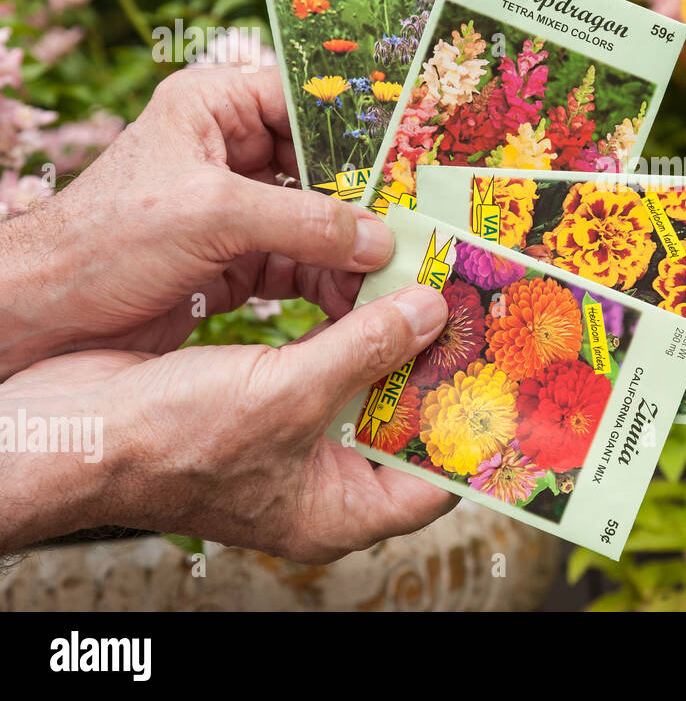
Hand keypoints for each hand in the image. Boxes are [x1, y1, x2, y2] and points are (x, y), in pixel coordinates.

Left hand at [0, 65, 394, 376]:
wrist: (41, 316)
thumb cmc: (104, 241)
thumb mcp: (211, 215)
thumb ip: (304, 221)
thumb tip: (381, 240)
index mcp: (214, 107)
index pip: (306, 99)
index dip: (359, 125)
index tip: (415, 152)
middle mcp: (228, 151)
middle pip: (321, 167)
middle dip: (366, 200)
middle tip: (418, 223)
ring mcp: (234, 209)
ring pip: (316, 221)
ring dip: (352, 250)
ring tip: (393, 275)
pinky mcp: (234, 259)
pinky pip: (299, 264)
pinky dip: (328, 284)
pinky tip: (357, 303)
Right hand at [0, 284, 453, 562]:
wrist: (68, 424)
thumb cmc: (169, 440)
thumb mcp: (289, 394)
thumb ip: (367, 350)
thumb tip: (429, 312)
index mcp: (338, 510)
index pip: (436, 482)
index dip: (473, 433)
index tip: (507, 379)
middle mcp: (323, 480)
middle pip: (407, 425)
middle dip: (438, 371)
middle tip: (477, 318)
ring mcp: (293, 441)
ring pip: (368, 388)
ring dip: (395, 338)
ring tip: (434, 288)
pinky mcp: (267, 399)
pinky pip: (328, 362)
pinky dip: (350, 326)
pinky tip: (372, 284)